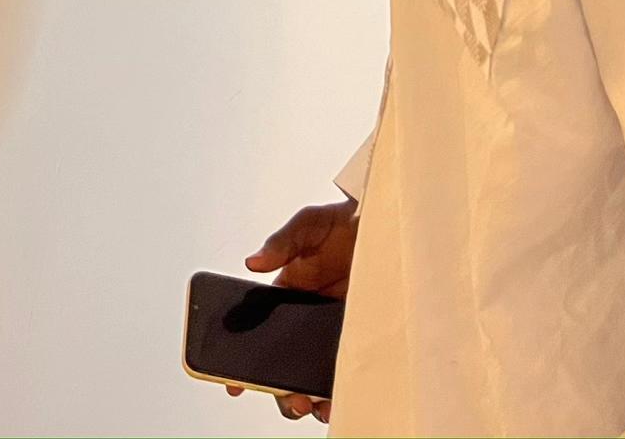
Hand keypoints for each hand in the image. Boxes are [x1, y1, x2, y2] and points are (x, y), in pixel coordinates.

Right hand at [225, 199, 357, 423]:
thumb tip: (252, 262)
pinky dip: (340, 389)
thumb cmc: (344, 221)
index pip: (261, 333)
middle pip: (286, 365)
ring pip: (314, 375)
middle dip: (282, 390)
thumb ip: (281, 243)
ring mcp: (335, 332)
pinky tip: (339, 397)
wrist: (388, 222)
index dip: (246, 362)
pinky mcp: (361, 336)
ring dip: (309, 396)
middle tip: (291, 398)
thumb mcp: (308, 225)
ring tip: (314, 404)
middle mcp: (308, 319)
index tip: (236, 384)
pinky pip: (347, 369)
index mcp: (288, 295)